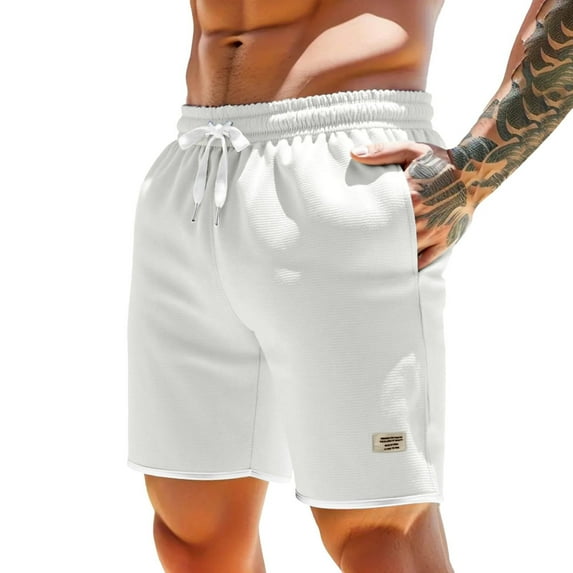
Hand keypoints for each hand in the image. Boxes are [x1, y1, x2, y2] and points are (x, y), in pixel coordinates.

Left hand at [350, 141, 474, 270]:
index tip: (352, 229)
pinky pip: (426, 260)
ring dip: (391, 256)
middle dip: (375, 243)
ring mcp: (434, 230)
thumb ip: (382, 152)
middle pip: (391, 236)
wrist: (474, 171)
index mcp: (410, 194)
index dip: (366, 222)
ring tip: (374, 263)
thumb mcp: (411, 150)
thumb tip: (354, 154)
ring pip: (406, 251)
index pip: (380, 213)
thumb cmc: (439, 161)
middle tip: (357, 253)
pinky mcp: (445, 240)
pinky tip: (398, 269)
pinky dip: (412, 266)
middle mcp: (421, 215)